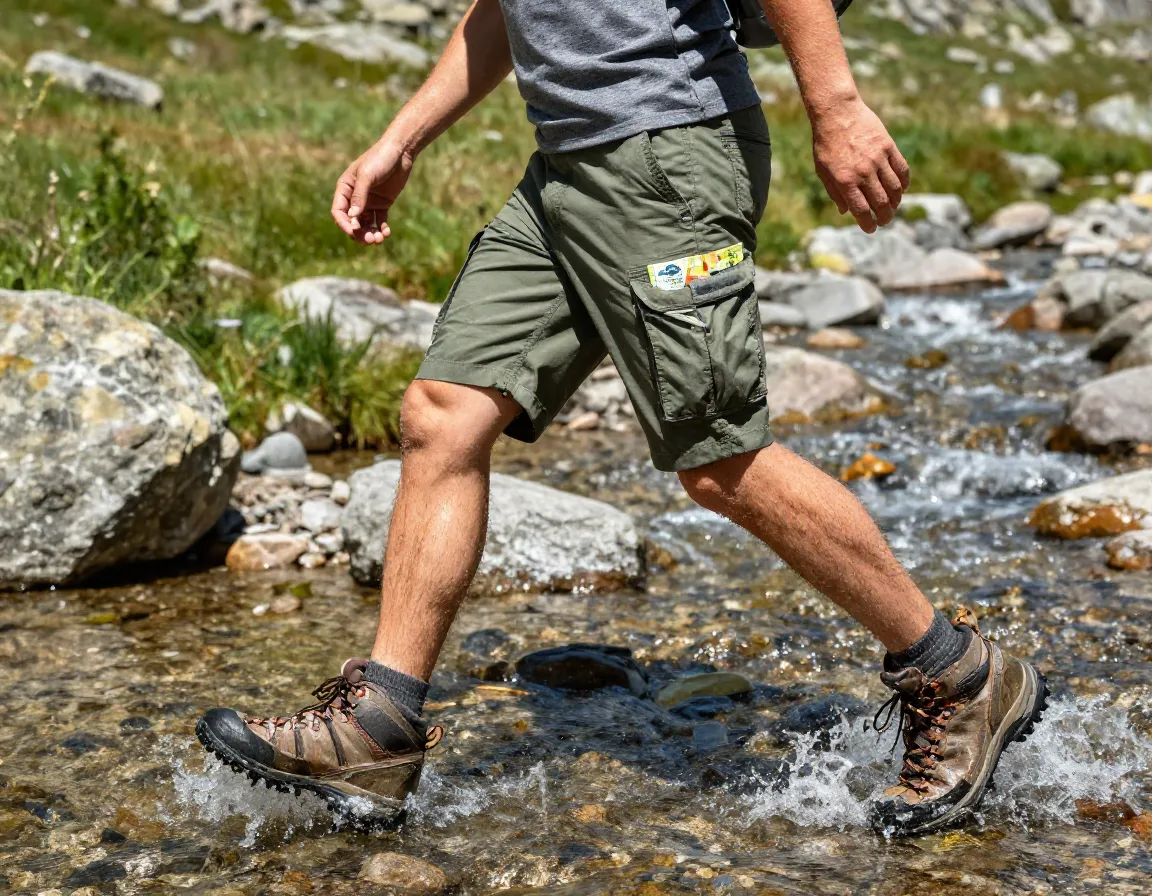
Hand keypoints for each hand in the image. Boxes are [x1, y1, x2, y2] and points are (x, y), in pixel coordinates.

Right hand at [331, 139, 414, 244]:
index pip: (339, 211)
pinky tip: (386, 232)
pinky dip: (381, 229)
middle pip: (352, 222)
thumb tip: (352, 217)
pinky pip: (379, 222)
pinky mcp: (382, 205)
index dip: (344, 223)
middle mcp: (354, 198)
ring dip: (370, 234)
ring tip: (379, 239)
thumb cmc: (379, 159)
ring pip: (365, 224)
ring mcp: (368, 202)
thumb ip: (359, 196)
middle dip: (359, 233)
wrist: (400, 152)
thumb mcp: (367, 176)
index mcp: (345, 189)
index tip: (353, 231)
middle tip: (370, 240)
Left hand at [811, 95, 909, 233]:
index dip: (868, 224)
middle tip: (884, 221)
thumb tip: (846, 212)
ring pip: (894, 188)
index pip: (861, 210)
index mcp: (844, 180)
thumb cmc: (825, 143)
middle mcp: (863, 172)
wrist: (837, 112)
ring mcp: (878, 159)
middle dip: (885, 216)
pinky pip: (901, 169)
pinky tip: (901, 189)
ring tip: (892, 206)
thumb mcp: (822, 170)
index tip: (871, 229)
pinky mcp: (888, 147)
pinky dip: (904, 182)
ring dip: (896, 202)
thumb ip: (834, 192)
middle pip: (881, 203)